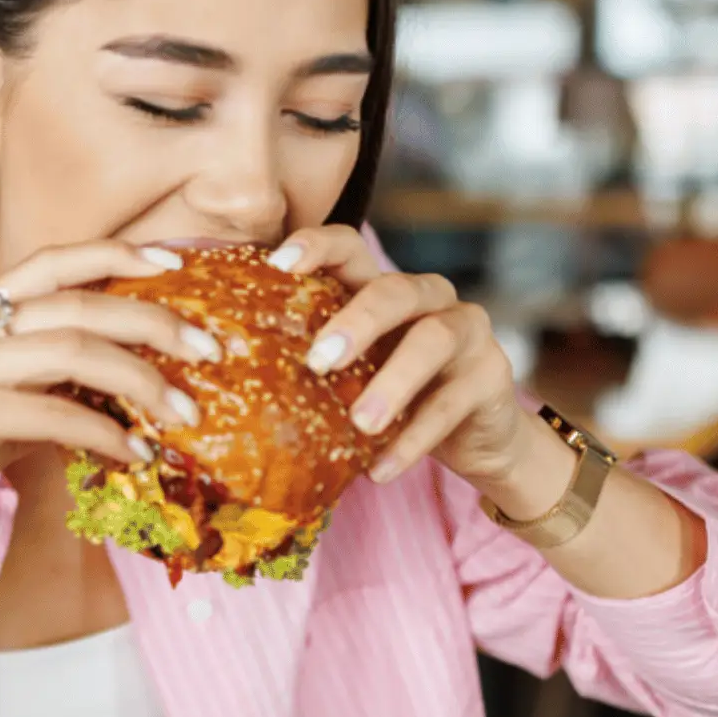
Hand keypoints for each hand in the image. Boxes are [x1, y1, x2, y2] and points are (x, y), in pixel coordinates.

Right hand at [0, 240, 220, 562]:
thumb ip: (48, 385)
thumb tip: (122, 392)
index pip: (55, 259)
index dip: (120, 253)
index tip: (178, 261)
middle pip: (81, 302)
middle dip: (157, 321)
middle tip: (211, 348)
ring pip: (76, 351)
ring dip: (145, 382)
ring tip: (187, 413)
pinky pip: (56, 414)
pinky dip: (107, 434)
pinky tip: (135, 454)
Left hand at [268, 225, 528, 487]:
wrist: (476, 437)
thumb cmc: (395, 396)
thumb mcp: (354, 373)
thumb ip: (313, 362)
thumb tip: (225, 376)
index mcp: (383, 287)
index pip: (351, 247)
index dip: (317, 247)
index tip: (278, 265)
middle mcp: (430, 298)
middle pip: (394, 291)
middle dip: (356, 322)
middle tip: (318, 361)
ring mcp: (467, 331)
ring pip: (433, 341)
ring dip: (392, 384)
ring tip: (360, 424)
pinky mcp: (492, 376)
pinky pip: (450, 405)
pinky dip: (412, 440)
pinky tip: (380, 470)